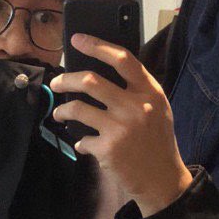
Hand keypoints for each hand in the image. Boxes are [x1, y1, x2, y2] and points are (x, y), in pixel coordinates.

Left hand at [49, 33, 192, 216]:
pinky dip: (80, 143)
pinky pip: (82, 139)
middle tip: (56, 83)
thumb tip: (97, 73)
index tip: (76, 39)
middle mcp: (136, 106)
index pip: (122, 59)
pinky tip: (84, 145)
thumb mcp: (157, 108)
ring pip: (77, 109)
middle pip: (90, 81)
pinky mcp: (108, 149)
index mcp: (149, 91)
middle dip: (66, 80)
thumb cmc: (156, 140)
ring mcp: (121, 128)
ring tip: (59, 114)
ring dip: (62, 111)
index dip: (97, 45)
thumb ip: (135, 90)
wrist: (162, 179)